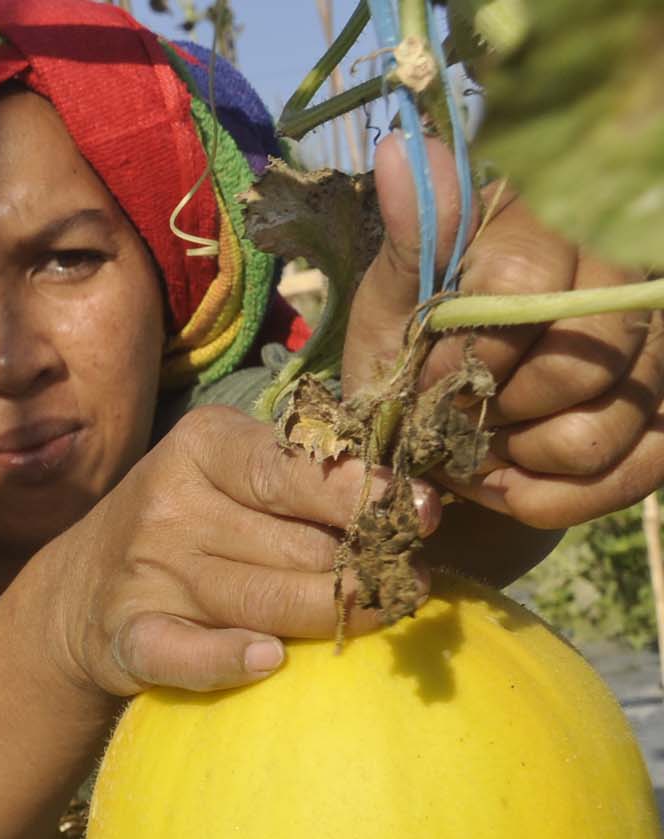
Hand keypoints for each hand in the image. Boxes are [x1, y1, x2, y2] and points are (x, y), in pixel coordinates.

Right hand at [49, 407, 438, 694]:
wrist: (78, 591)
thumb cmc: (191, 523)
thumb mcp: (231, 472)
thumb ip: (303, 474)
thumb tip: (410, 502)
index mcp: (201, 448)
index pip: (293, 470)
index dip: (361, 494)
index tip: (421, 515)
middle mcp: (169, 506)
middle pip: (292, 544)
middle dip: (361, 566)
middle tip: (409, 581)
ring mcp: (146, 574)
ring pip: (260, 601)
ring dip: (330, 615)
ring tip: (381, 613)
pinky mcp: (128, 636)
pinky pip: (182, 653)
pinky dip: (224, 660)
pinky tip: (267, 661)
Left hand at [342, 132, 663, 529]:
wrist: (437, 427)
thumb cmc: (412, 355)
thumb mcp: (392, 300)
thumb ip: (411, 234)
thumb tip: (405, 149)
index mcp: (545, 230)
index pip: (523, 289)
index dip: (462, 354)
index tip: (423, 378)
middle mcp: (620, 278)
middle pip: (580, 364)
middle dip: (494, 414)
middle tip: (452, 420)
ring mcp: (656, 349)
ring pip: (602, 429)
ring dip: (518, 462)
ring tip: (478, 450)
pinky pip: (633, 473)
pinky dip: (552, 498)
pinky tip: (512, 482)